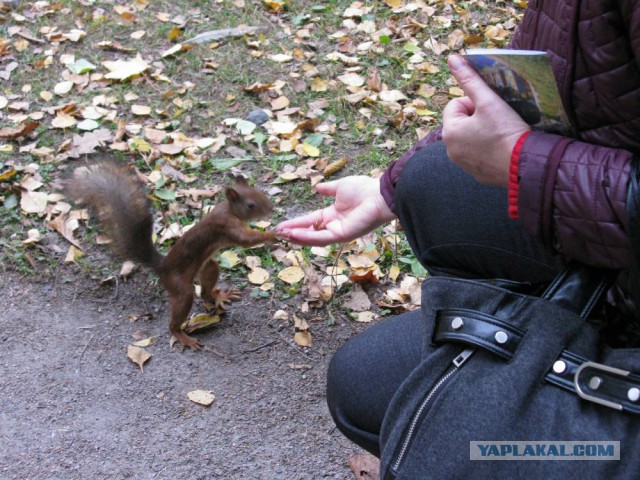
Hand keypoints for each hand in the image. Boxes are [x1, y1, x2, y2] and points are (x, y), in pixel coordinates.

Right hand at [276, 176, 395, 245]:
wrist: (378, 195)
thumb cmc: (363, 189)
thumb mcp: (340, 187)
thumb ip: (328, 189)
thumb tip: (317, 187)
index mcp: (333, 214)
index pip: (310, 220)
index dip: (296, 222)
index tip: (282, 225)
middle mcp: (333, 225)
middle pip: (309, 231)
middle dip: (293, 232)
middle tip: (278, 233)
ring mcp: (337, 232)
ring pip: (313, 238)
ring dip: (298, 237)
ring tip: (283, 236)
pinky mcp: (342, 236)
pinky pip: (322, 238)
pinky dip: (308, 237)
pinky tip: (295, 234)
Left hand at [442, 55, 530, 187]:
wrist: (524, 165)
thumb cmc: (506, 130)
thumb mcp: (488, 101)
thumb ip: (470, 79)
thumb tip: (452, 57)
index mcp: (449, 131)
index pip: (456, 105)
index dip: (474, 102)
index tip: (491, 108)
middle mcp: (450, 150)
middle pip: (461, 122)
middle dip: (477, 117)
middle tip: (497, 119)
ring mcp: (462, 164)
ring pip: (470, 138)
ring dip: (482, 132)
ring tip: (501, 133)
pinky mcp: (476, 173)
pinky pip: (478, 154)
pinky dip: (487, 149)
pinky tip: (502, 148)